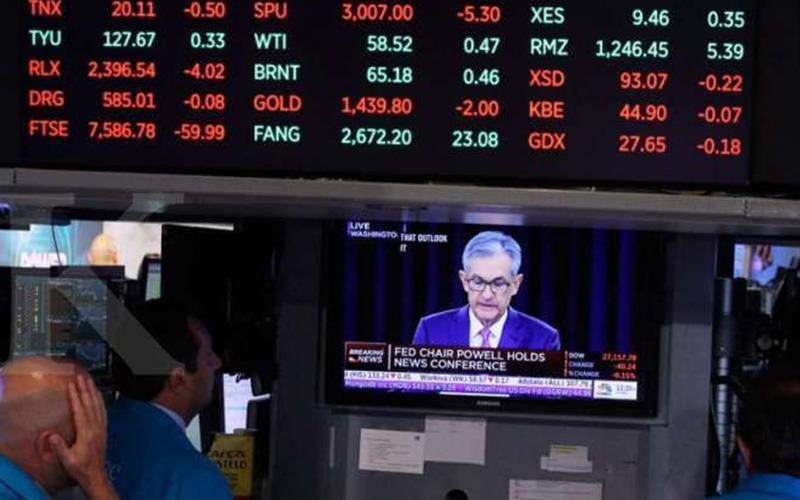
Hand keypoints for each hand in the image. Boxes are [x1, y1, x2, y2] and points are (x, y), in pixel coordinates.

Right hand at [49, 375, 117, 499]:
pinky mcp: (104, 428)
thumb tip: (52, 435)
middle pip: (90, 404)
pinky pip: (103, 410)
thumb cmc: (80, 467)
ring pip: (98, 405)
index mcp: (86, 433)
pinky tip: (98, 394)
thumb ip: (60, 447)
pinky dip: (100, 400)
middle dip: (85, 389)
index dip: (75, 397)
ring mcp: (101, 427)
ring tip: (89, 380)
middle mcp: (95, 427)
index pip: (80, 410)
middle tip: (80, 376)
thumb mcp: (67, 460)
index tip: (71, 385)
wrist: (95, 473)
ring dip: (93, 391)